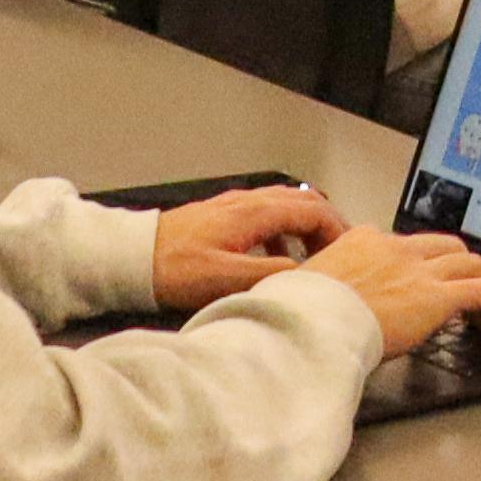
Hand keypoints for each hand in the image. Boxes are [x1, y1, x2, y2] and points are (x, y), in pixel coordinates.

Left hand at [148, 182, 341, 310]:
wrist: (131, 258)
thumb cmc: (175, 269)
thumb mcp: (227, 279)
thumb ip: (271, 275)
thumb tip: (310, 275)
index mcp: (254, 213)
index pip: (313, 210)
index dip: (337, 231)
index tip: (349, 255)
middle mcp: (247, 202)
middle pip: (303, 202)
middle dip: (328, 226)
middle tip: (341, 255)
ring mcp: (234, 207)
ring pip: (284, 207)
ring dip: (305, 229)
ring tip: (313, 261)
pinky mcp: (221, 217)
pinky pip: (266, 217)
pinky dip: (282, 234)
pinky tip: (274, 262)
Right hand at [297, 222, 480, 358]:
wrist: (307, 323)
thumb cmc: (297, 313)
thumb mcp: (304, 289)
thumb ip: (320, 290)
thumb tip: (314, 308)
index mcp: (361, 241)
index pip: (403, 244)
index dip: (419, 263)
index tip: (421, 280)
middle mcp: (395, 249)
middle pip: (444, 246)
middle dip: (459, 265)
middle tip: (466, 287)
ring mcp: (418, 270)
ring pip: (470, 263)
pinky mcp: (437, 297)